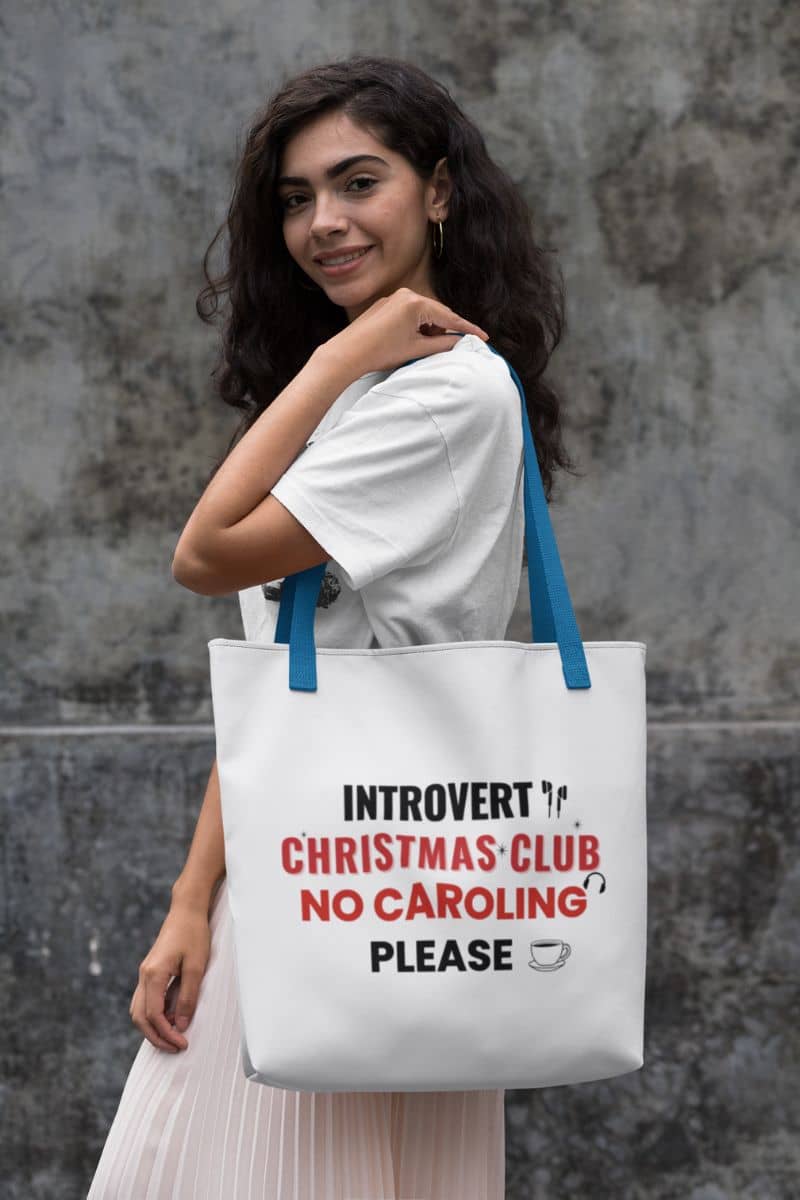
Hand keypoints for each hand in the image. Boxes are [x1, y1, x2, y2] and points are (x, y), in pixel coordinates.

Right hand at [129, 899, 211, 1052]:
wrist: (187, 910)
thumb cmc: (194, 934)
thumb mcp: (197, 966)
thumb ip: (188, 996)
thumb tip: (181, 1025)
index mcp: (154, 974)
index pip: (153, 1015)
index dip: (166, 1034)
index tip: (182, 1043)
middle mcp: (144, 975)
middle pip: (140, 1017)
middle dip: (156, 1037)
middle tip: (176, 1048)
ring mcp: (145, 973)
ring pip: (139, 1010)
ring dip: (153, 1028)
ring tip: (173, 1037)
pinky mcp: (150, 971)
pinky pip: (145, 1000)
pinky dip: (154, 1015)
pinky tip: (171, 1018)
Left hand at [321, 287, 489, 378]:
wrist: (347, 353)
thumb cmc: (380, 352)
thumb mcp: (416, 350)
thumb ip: (442, 345)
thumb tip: (459, 343)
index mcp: (416, 303)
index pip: (449, 318)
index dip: (467, 329)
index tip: (483, 337)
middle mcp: (406, 294)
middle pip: (437, 313)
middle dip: (447, 330)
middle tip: (458, 346)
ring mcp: (394, 298)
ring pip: (423, 313)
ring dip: (431, 329)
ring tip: (429, 347)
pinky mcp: (385, 305)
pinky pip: (410, 313)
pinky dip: (418, 325)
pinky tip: (415, 340)